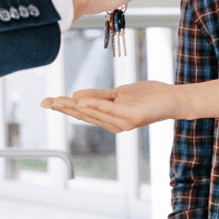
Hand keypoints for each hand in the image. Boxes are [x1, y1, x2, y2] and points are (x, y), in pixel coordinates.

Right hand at [41, 81, 184, 132]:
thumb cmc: (148, 96)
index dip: (64, 107)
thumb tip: (75, 95)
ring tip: (58, 100)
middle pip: (84, 115)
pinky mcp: (131, 117)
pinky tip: (80, 101)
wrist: (172, 98)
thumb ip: (98, 95)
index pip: (82, 112)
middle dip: (63, 108)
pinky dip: (93, 104)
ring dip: (73, 106)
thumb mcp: (118, 93)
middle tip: (46, 102)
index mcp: (109, 119)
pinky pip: (108, 109)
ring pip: (93, 113)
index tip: (47, 101)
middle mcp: (114, 124)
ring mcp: (122, 122)